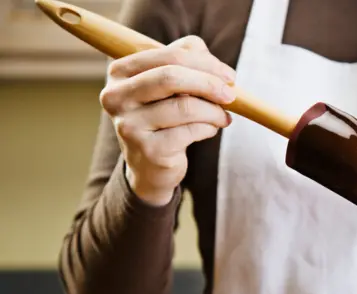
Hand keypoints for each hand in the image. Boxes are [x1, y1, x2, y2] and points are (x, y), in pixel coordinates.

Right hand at [100, 35, 235, 205]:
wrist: (149, 165)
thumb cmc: (163, 115)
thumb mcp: (170, 83)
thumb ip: (187, 60)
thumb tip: (213, 62)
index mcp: (120, 72)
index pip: (170, 56)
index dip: (206, 63)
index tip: (230, 76)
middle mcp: (116, 97)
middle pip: (172, 77)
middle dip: (210, 84)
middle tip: (231, 95)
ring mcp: (130, 125)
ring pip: (185, 106)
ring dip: (213, 111)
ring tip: (222, 117)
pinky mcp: (149, 150)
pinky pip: (190, 131)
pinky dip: (209, 128)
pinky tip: (211, 129)